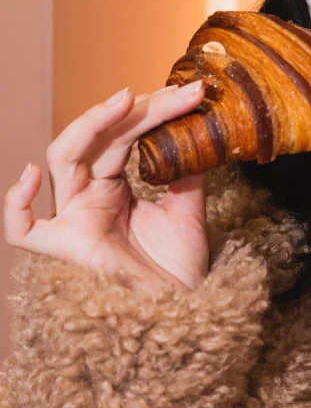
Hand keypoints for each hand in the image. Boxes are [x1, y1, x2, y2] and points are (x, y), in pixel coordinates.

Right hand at [2, 81, 210, 294]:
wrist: (186, 313)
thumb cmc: (180, 267)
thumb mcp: (188, 209)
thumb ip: (185, 171)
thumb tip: (197, 128)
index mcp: (115, 186)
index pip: (124, 136)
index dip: (152, 112)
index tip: (189, 94)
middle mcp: (89, 196)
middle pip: (98, 139)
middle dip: (134, 111)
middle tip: (172, 93)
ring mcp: (75, 218)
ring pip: (64, 159)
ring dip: (92, 124)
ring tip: (125, 100)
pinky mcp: (66, 249)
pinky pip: (24, 230)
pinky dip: (17, 204)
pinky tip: (32, 175)